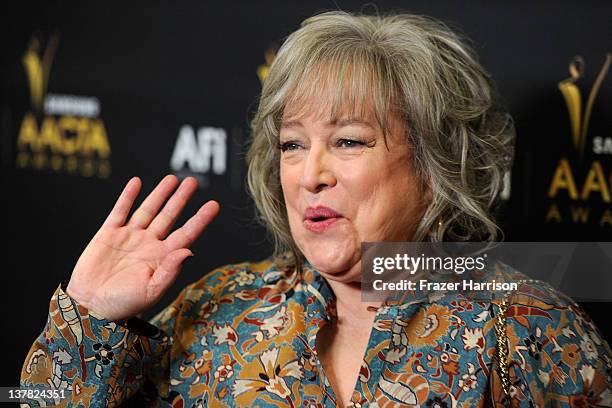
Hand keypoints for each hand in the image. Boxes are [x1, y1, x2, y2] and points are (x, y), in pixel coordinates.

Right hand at [66, 175, 219, 320]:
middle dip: (181, 199)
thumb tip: (189, 252)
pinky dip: (128, 196)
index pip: (186, 234)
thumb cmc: (123, 305)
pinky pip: (120, 211)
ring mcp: (129, 237)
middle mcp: (148, 244)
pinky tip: (137, 182)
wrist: (91, 307)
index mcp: (162, 258)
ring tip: (172, 179)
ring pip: (148, 210)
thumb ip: (170, 271)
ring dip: (159, 194)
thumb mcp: (151, 291)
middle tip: (193, 182)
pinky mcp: (108, 234)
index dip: (200, 219)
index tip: (213, 205)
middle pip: (169, 216)